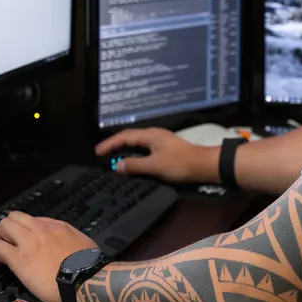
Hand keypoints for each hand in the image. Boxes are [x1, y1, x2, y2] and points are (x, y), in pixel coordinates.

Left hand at [0, 211, 96, 301]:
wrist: (84, 281)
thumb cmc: (89, 268)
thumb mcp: (86, 245)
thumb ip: (73, 241)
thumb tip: (70, 247)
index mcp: (58, 227)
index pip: (35, 220)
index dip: (27, 230)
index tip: (25, 241)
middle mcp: (41, 230)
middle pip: (15, 217)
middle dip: (7, 228)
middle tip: (6, 242)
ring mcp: (28, 242)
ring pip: (4, 226)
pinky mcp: (18, 258)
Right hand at [95, 127, 215, 183]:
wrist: (203, 165)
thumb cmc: (179, 164)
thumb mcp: (155, 166)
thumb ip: (135, 165)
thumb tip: (117, 165)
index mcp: (150, 135)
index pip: (124, 136)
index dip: (110, 144)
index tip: (98, 152)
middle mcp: (154, 135)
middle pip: (130, 137)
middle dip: (115, 144)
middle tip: (102, 153)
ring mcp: (160, 141)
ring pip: (137, 143)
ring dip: (124, 149)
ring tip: (113, 157)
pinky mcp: (165, 149)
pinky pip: (143, 148)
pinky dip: (134, 153)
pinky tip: (133, 161)